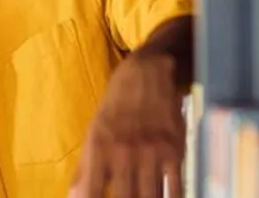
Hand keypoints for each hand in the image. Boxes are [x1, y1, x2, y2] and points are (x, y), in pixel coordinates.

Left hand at [70, 54, 185, 197]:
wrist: (146, 74)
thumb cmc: (116, 109)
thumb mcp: (93, 134)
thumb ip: (83, 170)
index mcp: (98, 149)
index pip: (91, 192)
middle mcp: (123, 152)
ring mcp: (150, 151)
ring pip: (150, 197)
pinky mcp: (174, 150)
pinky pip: (175, 188)